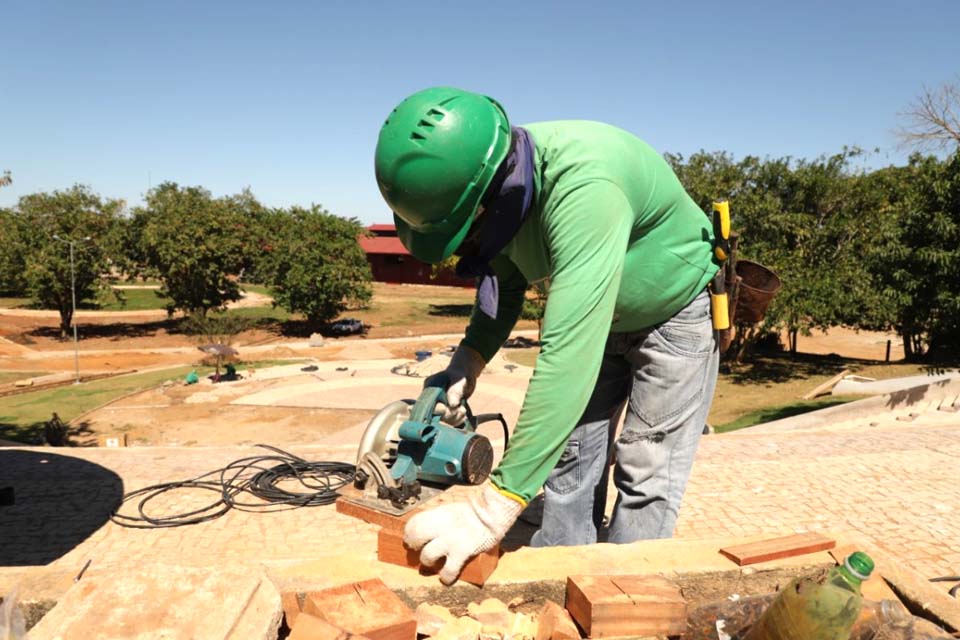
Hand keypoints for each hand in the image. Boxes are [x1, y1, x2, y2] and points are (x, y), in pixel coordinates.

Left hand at [404, 483, 522, 584]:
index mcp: (438, 513)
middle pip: (415, 538)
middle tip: (419, 551)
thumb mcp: (451, 506)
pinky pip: (448, 570)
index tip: (411, 540)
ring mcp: (451, 540)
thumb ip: (438, 515)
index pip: (413, 523)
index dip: (408, 534)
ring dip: (428, 562)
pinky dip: (445, 577)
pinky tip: (446, 577)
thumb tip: (426, 525)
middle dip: (414, 547)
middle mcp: (441, 526)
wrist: (494, 511)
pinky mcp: (462, 552)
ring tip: (434, 563)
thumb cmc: (474, 509)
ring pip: (427, 556)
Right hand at [423, 346, 485, 424]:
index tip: (445, 409)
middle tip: (461, 409)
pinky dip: (457, 420)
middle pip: (435, 414)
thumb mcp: (458, 380)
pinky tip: (463, 415)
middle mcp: (431, 398)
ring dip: (454, 418)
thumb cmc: (460, 375)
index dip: (436, 409)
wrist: (465, 376)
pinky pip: (448, 421)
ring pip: (443, 419)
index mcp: (429, 388)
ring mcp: (438, 405)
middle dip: (449, 414)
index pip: (428, 403)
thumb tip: (452, 405)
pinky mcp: (445, 411)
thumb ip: (455, 391)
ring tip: (463, 410)